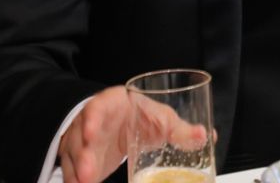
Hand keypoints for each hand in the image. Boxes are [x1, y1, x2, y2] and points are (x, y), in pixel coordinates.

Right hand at [59, 86, 210, 182]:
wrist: (120, 121)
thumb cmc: (140, 115)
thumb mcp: (160, 119)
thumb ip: (180, 129)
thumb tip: (206, 136)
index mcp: (110, 104)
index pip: (97, 107)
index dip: (92, 119)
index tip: (91, 132)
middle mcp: (89, 122)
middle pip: (80, 137)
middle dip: (83, 155)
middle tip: (89, 172)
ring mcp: (80, 142)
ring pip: (72, 158)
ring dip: (77, 173)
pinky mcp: (78, 160)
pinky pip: (72, 172)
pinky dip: (76, 181)